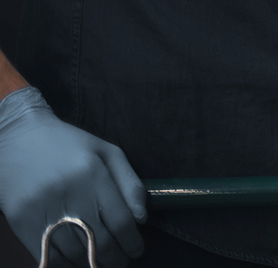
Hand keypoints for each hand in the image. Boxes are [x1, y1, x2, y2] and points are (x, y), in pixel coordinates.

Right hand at [0, 87, 146, 267]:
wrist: (18, 139)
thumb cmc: (69, 146)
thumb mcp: (107, 153)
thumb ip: (129, 183)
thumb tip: (142, 219)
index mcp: (93, 173)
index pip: (120, 221)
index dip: (132, 242)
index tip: (137, 250)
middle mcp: (68, 191)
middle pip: (98, 241)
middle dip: (114, 258)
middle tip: (120, 261)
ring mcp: (42, 208)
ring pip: (74, 253)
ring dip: (90, 263)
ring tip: (100, 261)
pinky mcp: (21, 220)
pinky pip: (47, 255)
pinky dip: (65, 264)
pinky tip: (76, 260)